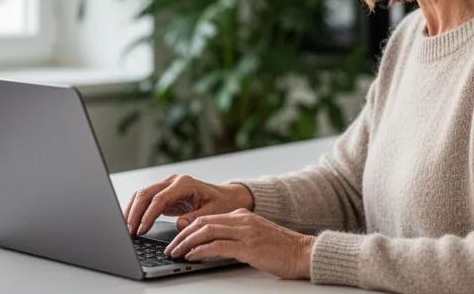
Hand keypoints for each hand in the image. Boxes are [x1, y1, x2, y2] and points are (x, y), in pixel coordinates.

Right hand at [123, 174, 253, 235]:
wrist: (226, 197)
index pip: (159, 198)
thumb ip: (196, 218)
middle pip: (146, 193)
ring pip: (142, 195)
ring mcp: (167, 185)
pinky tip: (132, 222)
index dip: (148, 214)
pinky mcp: (164, 193)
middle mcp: (173, 181)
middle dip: (135, 212)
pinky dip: (137, 210)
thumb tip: (179, 224)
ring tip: (127, 228)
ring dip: (132, 211)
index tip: (141, 229)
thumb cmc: (221, 203)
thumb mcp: (213, 212)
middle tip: (129, 231)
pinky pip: (146, 200)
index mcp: (184, 184)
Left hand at [163, 208, 314, 279]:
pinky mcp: (248, 247)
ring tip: (176, 252)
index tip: (177, 239)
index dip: (188, 229)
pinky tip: (192, 257)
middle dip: (182, 236)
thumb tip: (210, 246)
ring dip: (187, 243)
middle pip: (202, 223)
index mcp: (242, 215)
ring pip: (206, 232)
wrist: (303, 253)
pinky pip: (217, 246)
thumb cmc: (280, 249)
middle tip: (170, 247)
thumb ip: (235, 236)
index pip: (207, 218)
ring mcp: (245, 232)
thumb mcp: (254, 236)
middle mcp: (241, 220)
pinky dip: (201, 251)